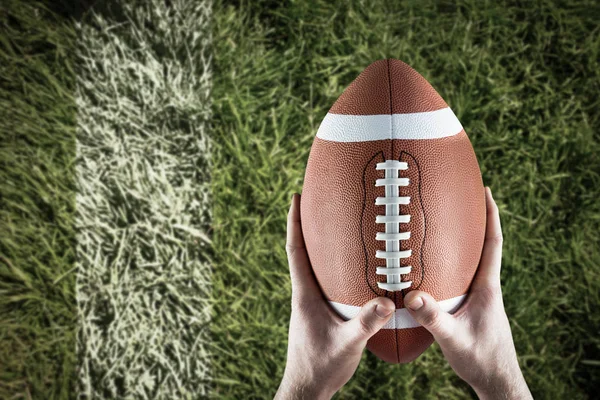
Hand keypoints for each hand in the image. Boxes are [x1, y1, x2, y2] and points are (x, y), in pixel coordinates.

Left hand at [275, 194, 394, 399]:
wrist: (307, 388)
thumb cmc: (321, 367)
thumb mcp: (347, 344)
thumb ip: (365, 323)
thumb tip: (386, 301)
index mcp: (304, 294)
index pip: (295, 250)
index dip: (294, 222)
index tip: (295, 197)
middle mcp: (304, 294)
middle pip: (302, 251)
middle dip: (307, 224)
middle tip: (318, 201)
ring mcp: (310, 303)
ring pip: (313, 266)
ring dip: (319, 244)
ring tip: (335, 226)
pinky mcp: (318, 313)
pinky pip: (324, 281)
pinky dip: (332, 267)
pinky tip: (351, 269)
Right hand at [404, 187, 531, 399]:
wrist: (497, 381)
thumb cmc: (481, 361)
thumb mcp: (454, 340)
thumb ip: (434, 318)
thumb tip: (412, 295)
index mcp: (487, 287)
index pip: (493, 243)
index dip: (491, 215)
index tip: (486, 191)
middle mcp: (486, 287)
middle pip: (482, 245)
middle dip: (473, 220)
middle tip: (458, 198)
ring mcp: (480, 297)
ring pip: (471, 261)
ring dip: (462, 241)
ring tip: (441, 224)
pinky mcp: (472, 307)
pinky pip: (461, 278)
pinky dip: (450, 265)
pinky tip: (432, 268)